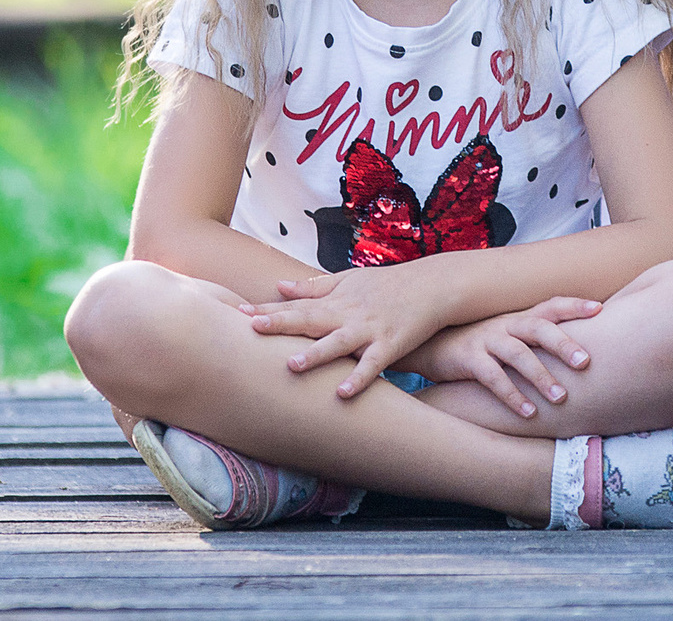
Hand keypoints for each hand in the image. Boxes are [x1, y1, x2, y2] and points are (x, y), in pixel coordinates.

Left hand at [238, 266, 461, 400]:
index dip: (269, 310)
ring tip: (291, 365)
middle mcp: (348, 314)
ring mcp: (370, 329)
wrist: (434, 285)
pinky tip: (344, 393)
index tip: (239, 313)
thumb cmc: (389, 285)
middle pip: (309, 319)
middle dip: (280, 324)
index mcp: (335, 300)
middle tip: (251, 328)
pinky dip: (360, 378)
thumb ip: (314, 286)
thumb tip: (280, 285)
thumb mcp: (350, 280)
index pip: (296, 305)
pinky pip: (373, 364)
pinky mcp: (392, 344)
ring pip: (339, 343)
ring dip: (316, 354)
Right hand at [415, 297, 602, 419]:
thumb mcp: (508, 334)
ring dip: (540, 376)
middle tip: (585, 362)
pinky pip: (493, 378)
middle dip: (563, 343)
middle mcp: (506, 325)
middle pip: (538, 328)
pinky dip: (512, 395)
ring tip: (561, 398)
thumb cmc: (481, 343)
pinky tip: (530, 413)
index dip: (574, 305)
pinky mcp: (469, 359)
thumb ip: (535, 339)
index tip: (600, 308)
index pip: (550, 306)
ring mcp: (487, 340)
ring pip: (518, 354)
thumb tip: (577, 353)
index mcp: (519, 317)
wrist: (431, 344)